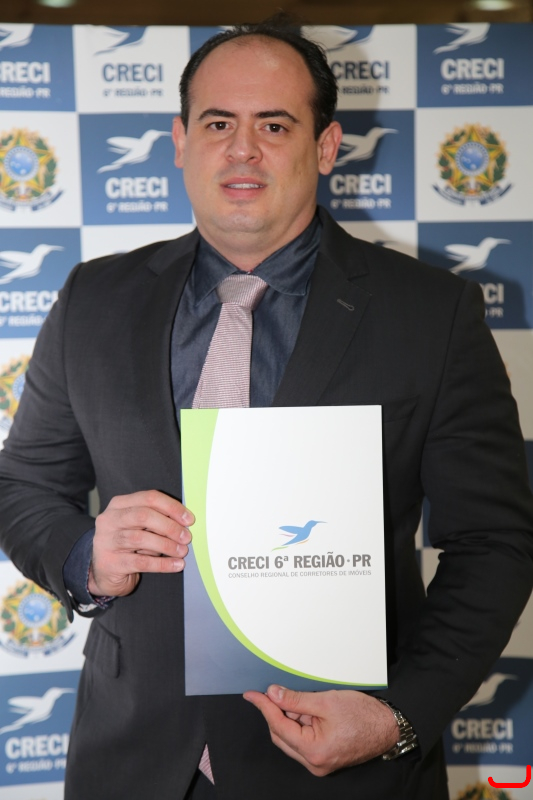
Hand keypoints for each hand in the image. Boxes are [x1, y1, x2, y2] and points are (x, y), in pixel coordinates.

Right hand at [88, 490, 193, 596]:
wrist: (103, 573)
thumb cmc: (127, 545)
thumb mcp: (140, 528)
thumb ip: (157, 521)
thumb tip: (185, 523)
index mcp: (119, 504)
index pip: (149, 498)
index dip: (172, 507)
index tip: (189, 519)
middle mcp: (109, 520)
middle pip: (143, 515)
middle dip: (170, 526)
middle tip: (187, 537)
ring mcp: (106, 541)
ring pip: (140, 538)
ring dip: (167, 545)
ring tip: (182, 551)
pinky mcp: (110, 563)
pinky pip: (141, 562)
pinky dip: (162, 564)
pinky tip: (176, 565)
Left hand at [243, 686, 398, 775]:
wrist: (387, 727)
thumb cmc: (363, 715)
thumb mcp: (326, 701)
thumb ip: (296, 700)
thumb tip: (273, 694)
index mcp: (313, 751)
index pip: (278, 726)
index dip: (264, 707)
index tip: (252, 694)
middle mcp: (314, 763)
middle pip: (281, 735)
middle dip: (277, 712)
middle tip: (275, 691)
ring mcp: (319, 763)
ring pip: (291, 738)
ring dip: (290, 718)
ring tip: (302, 700)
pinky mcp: (324, 757)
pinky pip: (303, 740)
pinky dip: (300, 724)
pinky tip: (306, 710)